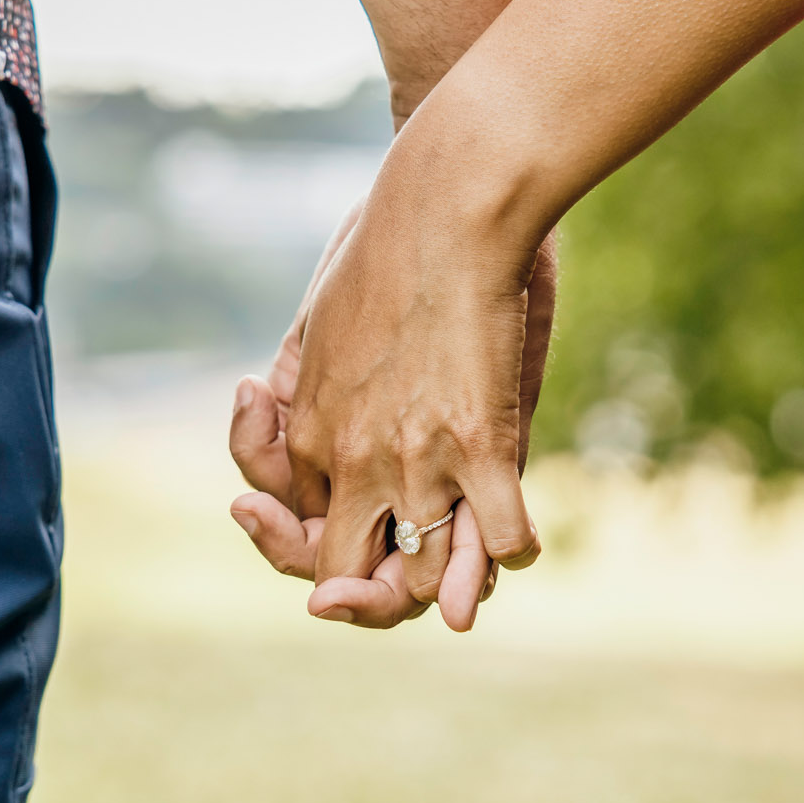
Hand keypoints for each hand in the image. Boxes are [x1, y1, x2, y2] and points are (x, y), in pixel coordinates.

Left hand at [229, 203, 555, 629]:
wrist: (444, 202)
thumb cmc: (381, 246)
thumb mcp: (320, 325)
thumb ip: (310, 395)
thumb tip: (292, 422)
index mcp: (308, 432)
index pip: (304, 531)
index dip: (322, 553)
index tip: (343, 537)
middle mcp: (352, 459)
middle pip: (343, 576)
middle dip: (363, 600)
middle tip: (384, 588)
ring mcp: (415, 458)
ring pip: (422, 576)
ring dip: (443, 588)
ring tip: (458, 589)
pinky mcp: (480, 442)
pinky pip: (503, 540)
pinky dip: (511, 552)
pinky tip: (511, 542)